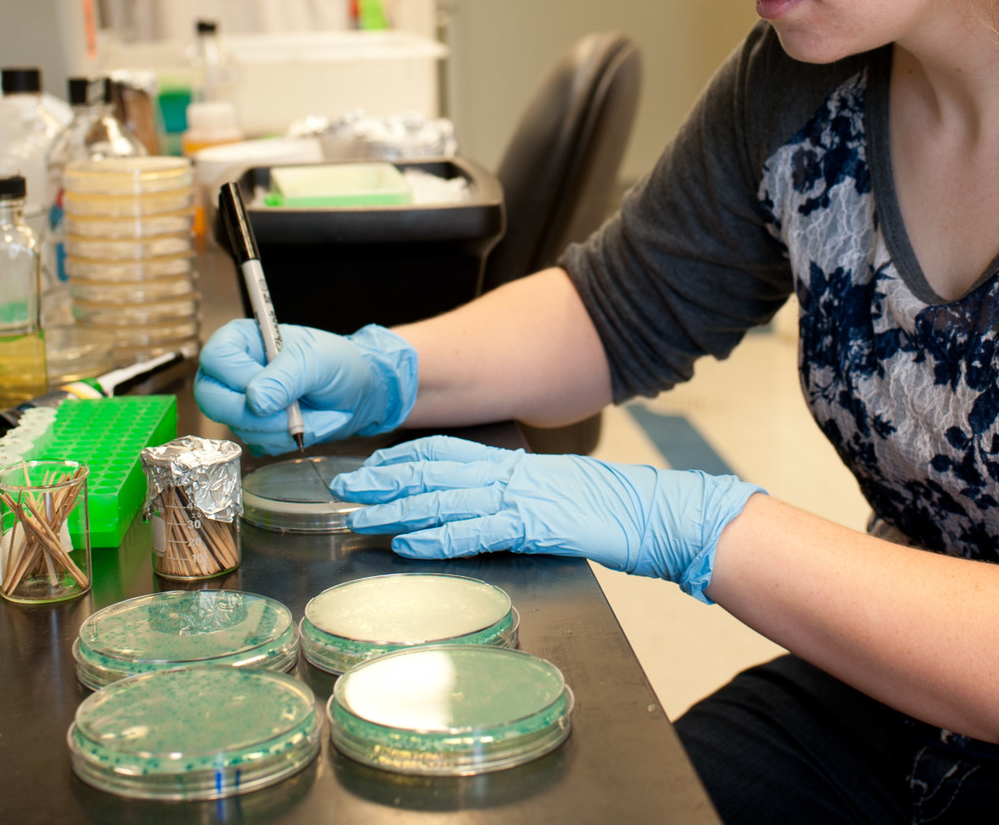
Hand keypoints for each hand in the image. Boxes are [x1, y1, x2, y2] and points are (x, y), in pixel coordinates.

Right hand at [195, 322, 417, 454]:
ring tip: (314, 414)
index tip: (274, 389)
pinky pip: (258, 444)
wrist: (359, 392)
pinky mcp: (254, 428)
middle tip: (294, 414)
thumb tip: (255, 401)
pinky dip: (286, 440)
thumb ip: (285, 377)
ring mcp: (240, 402)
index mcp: (241, 340)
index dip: (239, 379)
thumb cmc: (338, 363)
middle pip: (213, 400)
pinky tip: (307, 424)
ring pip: (239, 427)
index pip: (216, 359)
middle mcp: (232, 372)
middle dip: (257, 416)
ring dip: (281, 429)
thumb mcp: (315, 361)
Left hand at [331, 436, 763, 601]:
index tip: (366, 468)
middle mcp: (510, 474)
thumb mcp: (555, 493)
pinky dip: (438, 538)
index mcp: (514, 464)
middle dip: (382, 481)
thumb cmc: (611, 508)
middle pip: (432, 472)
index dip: (399, 460)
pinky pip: (476, 531)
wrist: (657, 514)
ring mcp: (520, 498)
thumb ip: (516, 495)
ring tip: (359, 517)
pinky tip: (409, 545)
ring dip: (396, 510)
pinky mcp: (533, 526)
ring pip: (443, 500)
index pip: (443, 453)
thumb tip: (478, 505)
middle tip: (342, 489)